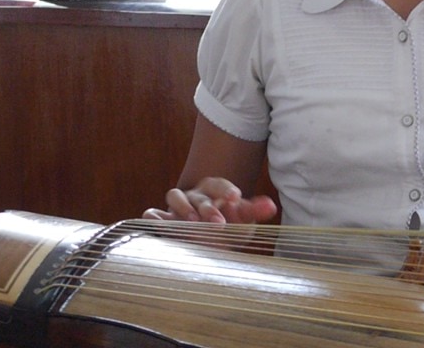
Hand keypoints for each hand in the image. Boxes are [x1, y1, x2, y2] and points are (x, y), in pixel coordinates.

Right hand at [142, 176, 277, 223]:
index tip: (235, 197)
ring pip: (174, 195)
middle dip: (209, 207)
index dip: (226, 189)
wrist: (205, 240)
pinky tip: (162, 226)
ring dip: (183, 208)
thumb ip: (254, 211)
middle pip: (199, 194)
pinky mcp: (161, 219)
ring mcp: (176, 207)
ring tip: (193, 223)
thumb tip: (271, 206)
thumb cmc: (226, 226)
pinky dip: (155, 218)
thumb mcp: (242, 220)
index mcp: (214, 191)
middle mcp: (194, 195)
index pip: (219, 184)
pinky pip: (152, 213)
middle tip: (219, 223)